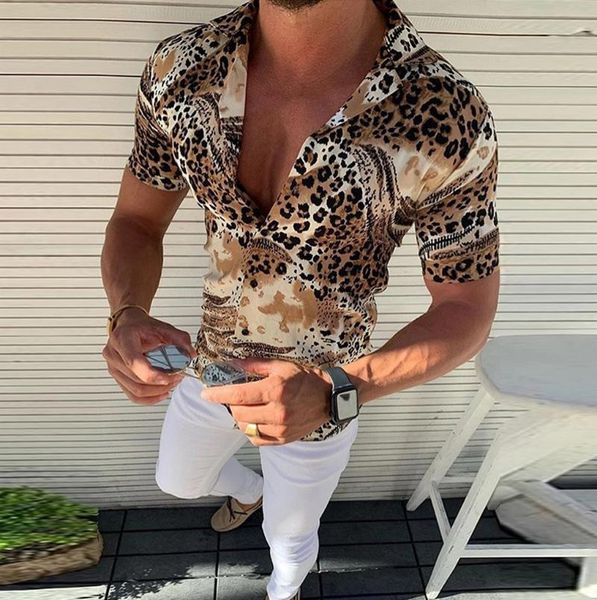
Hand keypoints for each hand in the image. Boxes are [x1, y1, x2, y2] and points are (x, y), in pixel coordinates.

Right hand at [102, 308, 197, 404]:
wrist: (128, 326)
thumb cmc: (142, 327)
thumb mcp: (163, 327)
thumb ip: (180, 339)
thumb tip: (190, 354)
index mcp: (123, 339)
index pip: (134, 362)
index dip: (152, 374)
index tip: (170, 377)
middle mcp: (114, 354)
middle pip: (137, 379)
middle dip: (161, 383)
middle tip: (178, 377)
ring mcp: (113, 368)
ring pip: (135, 390)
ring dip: (157, 391)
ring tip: (172, 383)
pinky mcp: (117, 378)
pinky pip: (132, 396)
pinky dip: (149, 399)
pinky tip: (162, 394)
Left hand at [200, 357, 332, 445]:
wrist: (329, 397)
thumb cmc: (306, 379)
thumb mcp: (281, 366)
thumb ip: (254, 366)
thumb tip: (232, 364)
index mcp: (275, 390)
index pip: (237, 395)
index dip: (218, 395)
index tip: (206, 394)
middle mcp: (277, 412)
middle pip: (238, 413)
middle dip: (231, 405)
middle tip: (234, 398)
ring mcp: (281, 429)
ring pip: (245, 428)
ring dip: (240, 418)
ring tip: (247, 408)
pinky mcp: (284, 439)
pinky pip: (257, 439)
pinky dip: (251, 430)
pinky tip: (256, 420)